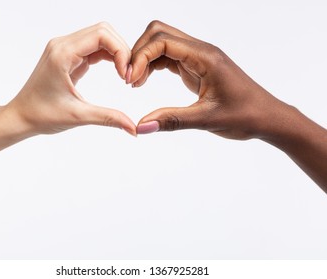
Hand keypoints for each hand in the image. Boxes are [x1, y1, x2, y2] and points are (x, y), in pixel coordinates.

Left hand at [7, 22, 135, 135]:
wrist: (21, 116)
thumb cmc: (41, 115)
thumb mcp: (78, 116)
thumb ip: (108, 118)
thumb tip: (134, 128)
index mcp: (62, 54)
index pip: (102, 35)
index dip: (121, 52)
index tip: (126, 76)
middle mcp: (63, 44)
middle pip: (104, 31)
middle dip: (122, 50)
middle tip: (128, 75)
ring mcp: (65, 48)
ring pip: (100, 37)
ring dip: (117, 52)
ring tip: (124, 75)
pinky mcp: (69, 56)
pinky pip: (94, 47)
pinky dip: (109, 56)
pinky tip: (116, 72)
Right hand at [129, 20, 285, 139]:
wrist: (267, 117)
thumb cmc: (246, 115)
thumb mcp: (206, 120)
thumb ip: (172, 121)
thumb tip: (141, 126)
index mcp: (205, 57)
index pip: (163, 41)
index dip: (140, 57)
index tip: (130, 80)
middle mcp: (201, 51)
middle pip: (159, 33)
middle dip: (139, 51)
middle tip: (129, 79)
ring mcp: (198, 57)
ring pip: (162, 43)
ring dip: (144, 58)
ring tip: (134, 83)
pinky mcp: (196, 67)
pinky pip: (169, 57)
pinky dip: (153, 65)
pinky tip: (145, 81)